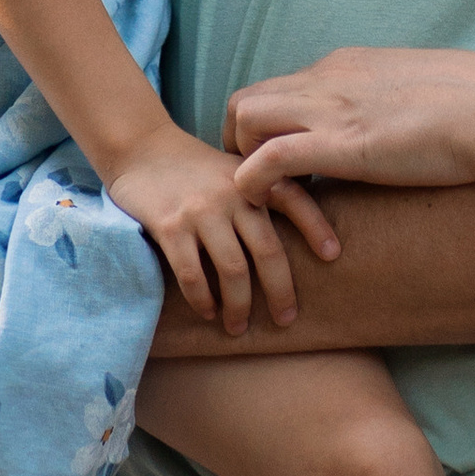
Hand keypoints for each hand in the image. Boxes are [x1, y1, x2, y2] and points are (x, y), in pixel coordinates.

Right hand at [107, 122, 339, 334]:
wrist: (142, 148)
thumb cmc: (195, 166)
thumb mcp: (236, 168)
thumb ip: (263, 189)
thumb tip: (299, 232)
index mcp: (253, 178)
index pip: (294, 200)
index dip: (316, 227)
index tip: (333, 256)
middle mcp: (233, 193)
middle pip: (267, 250)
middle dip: (280, 290)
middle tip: (286, 319)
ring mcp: (201, 210)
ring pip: (233, 269)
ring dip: (239, 305)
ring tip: (239, 326)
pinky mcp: (170, 226)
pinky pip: (192, 274)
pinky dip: (203, 299)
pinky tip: (208, 311)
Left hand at [227, 46, 474, 203]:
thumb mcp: (421, 91)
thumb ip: (394, 101)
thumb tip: (399, 119)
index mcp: (347, 65)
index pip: (282, 87)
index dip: (273, 126)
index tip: (284, 160)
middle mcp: (328, 79)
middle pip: (248, 98)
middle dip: (242, 141)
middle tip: (265, 181)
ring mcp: (330, 109)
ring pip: (245, 117)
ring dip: (243, 156)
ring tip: (266, 194)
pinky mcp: (339, 145)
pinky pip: (267, 158)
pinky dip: (254, 181)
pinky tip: (267, 202)